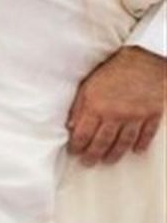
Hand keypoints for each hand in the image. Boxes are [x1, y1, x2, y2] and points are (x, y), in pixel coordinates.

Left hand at [67, 46, 165, 165]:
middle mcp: (114, 115)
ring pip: (123, 143)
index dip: (77, 145)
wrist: (145, 59)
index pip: (83, 133)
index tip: (73, 152)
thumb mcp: (88, 84)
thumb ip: (79, 106)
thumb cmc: (113, 69)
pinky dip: (140, 145)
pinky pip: (145, 136)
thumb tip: (71, 125)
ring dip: (114, 154)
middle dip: (93, 155)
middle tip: (88, 163)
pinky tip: (135, 151)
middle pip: (102, 142)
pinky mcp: (151, 115)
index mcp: (96, 106)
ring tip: (107, 161)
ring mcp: (134, 117)